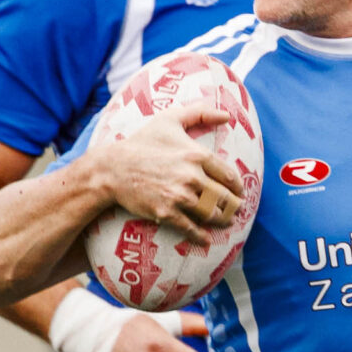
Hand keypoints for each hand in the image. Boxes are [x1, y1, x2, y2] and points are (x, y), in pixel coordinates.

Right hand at [92, 104, 246, 243]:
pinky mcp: (166, 212)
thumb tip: (226, 115)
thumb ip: (200, 112)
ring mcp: (179, 196)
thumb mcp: (170, 119)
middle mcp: (192, 177)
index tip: (239, 192)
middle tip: (236, 211)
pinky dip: (200, 236)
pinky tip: (206, 239)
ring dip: (222, 221)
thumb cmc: (142, 141)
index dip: (237, 187)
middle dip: (234, 206)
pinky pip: (190, 228)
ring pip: (211, 214)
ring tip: (225, 223)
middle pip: (224, 197)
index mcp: (197, 155)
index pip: (229, 176)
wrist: (113, 168)